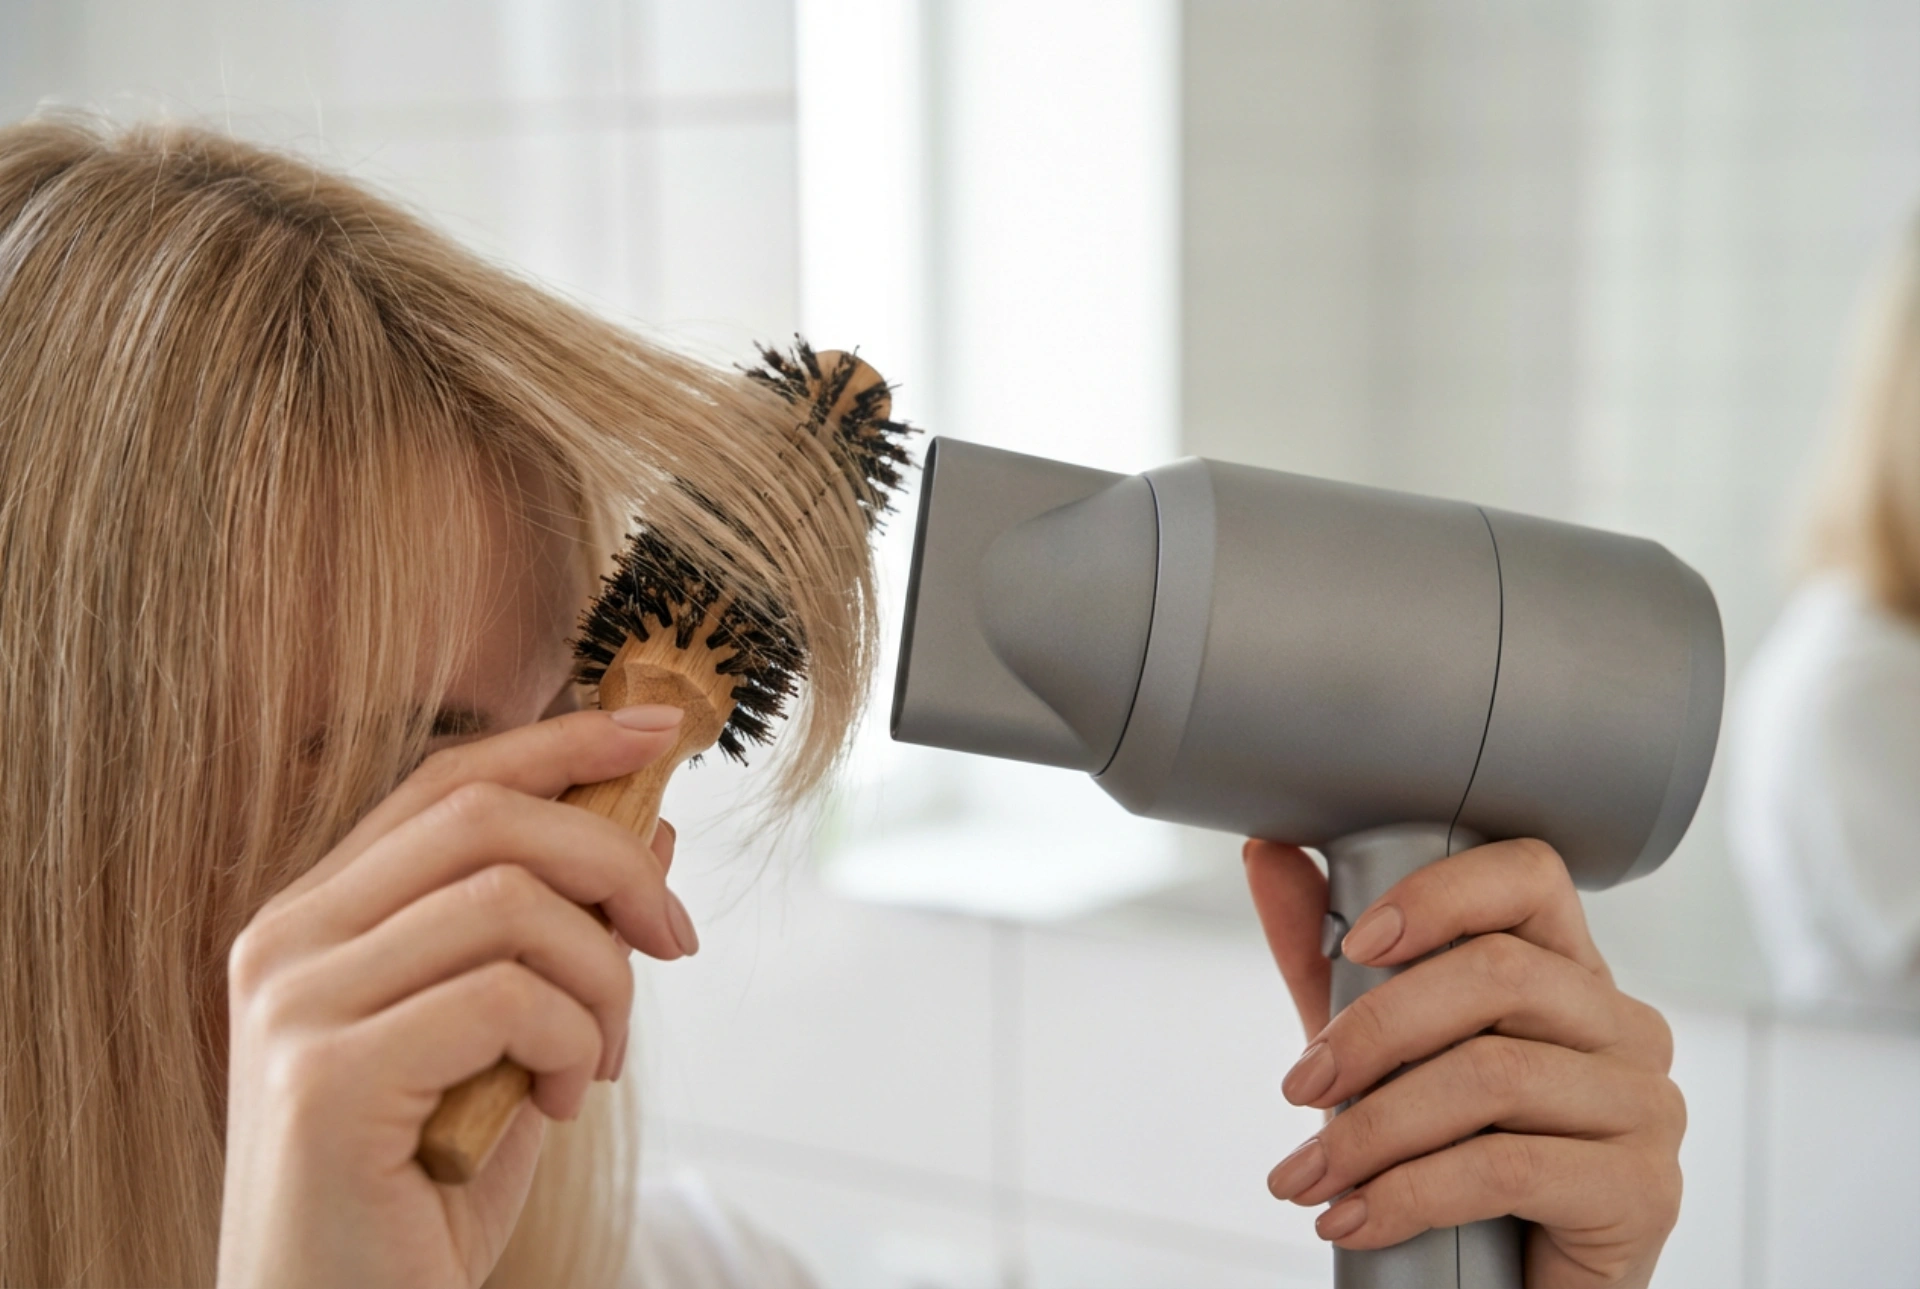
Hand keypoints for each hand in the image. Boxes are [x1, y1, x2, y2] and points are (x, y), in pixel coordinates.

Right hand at [217, 708, 695, 1288]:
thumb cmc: (423, 1191)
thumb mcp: (512, 1040)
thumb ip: (559, 937)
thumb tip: (647, 829)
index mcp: (315, 920)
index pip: (446, 783)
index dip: (560, 742)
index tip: (655, 734)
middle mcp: (285, 944)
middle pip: (486, 819)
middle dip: (613, 862)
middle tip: (675, 940)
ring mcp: (294, 1007)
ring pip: (513, 903)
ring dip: (602, 979)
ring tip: (598, 1059)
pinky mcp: (327, 1079)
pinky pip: (508, 998)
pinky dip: (572, 1041)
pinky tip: (560, 1100)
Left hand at [1244, 838, 1684, 1288]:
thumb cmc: (1450, 1159)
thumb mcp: (1376, 1050)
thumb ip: (1324, 957)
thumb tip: (1266, 854)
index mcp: (1568, 973)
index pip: (1530, 877)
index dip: (1441, 894)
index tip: (1358, 942)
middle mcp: (1623, 1026)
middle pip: (1499, 975)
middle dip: (1374, 1030)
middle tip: (1302, 1085)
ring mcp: (1646, 1105)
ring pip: (1493, 1076)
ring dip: (1373, 1130)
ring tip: (1309, 1174)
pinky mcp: (1643, 1190)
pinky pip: (1508, 1168)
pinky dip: (1408, 1193)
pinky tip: (1356, 1217)